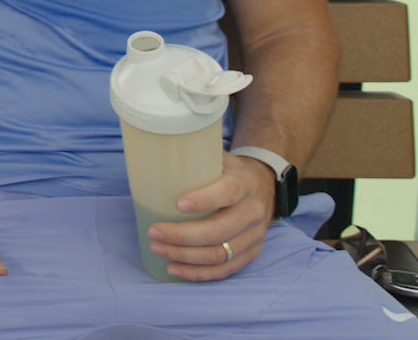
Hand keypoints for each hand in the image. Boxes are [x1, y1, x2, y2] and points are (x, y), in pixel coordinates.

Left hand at [148, 151, 277, 280]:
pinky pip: (225, 269)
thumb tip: (155, 145)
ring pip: (219, 254)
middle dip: (182, 235)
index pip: (228, 193)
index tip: (178, 204)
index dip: (204, 200)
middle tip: (154, 232)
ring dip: (184, 256)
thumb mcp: (219, 157)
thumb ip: (194, 153)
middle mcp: (252, 212)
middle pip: (218, 231)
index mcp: (244, 184)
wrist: (264, 185)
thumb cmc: (229, 171)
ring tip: (157, 249)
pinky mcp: (251, 252)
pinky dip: (198, 273)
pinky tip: (174, 269)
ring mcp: (254, 236)